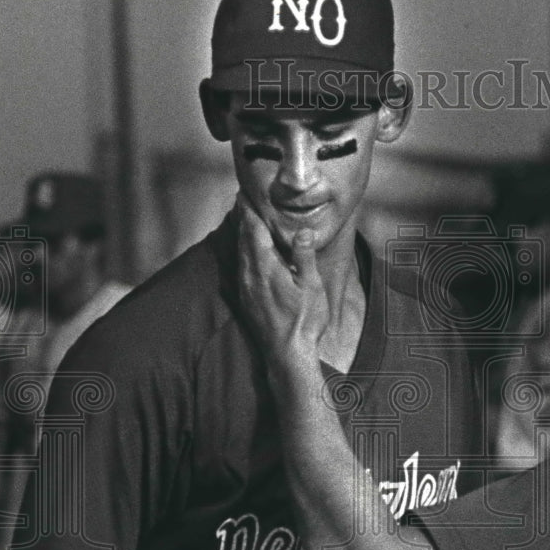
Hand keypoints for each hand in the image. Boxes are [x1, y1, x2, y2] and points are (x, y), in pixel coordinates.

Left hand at [236, 193, 327, 374]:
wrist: (287, 355)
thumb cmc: (304, 321)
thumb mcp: (311, 286)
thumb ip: (304, 256)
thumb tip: (301, 230)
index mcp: (265, 267)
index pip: (253, 231)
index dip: (249, 211)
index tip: (245, 194)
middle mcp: (250, 275)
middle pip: (242, 239)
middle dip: (242, 219)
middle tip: (242, 201)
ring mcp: (245, 288)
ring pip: (238, 254)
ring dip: (240, 236)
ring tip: (243, 222)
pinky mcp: (245, 300)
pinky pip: (239, 269)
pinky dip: (241, 254)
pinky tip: (247, 255)